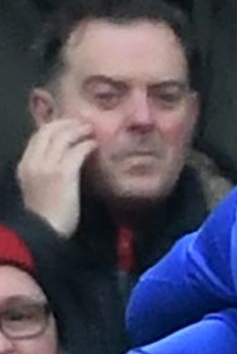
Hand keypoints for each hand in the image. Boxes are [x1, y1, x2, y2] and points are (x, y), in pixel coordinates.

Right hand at [15, 119, 95, 238]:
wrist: (44, 230)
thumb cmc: (45, 214)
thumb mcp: (36, 187)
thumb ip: (43, 171)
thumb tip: (61, 159)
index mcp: (24, 165)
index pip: (37, 137)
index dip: (53, 127)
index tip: (68, 125)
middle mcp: (33, 162)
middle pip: (48, 132)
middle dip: (66, 124)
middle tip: (82, 123)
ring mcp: (47, 167)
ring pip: (63, 138)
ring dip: (78, 131)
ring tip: (91, 131)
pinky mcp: (63, 174)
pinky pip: (76, 152)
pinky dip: (86, 145)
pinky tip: (94, 145)